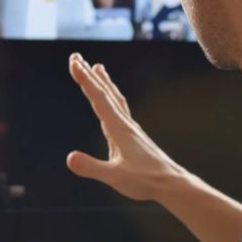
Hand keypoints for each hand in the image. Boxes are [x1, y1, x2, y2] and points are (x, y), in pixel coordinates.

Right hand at [66, 53, 186, 200]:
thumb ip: (92, 168)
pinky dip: (111, 98)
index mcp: (118, 129)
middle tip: (75, 57)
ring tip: (97, 68)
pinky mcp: (133, 136)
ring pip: (114, 99)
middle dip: (89, 75)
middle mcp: (125, 124)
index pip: (98, 98)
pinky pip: (119, 109)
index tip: (74, 62)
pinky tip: (110, 103)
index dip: (85, 80)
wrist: (171, 184)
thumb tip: (69, 159)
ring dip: (103, 82)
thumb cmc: (145, 181)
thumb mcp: (115, 177)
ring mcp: (130, 129)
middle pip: (105, 93)